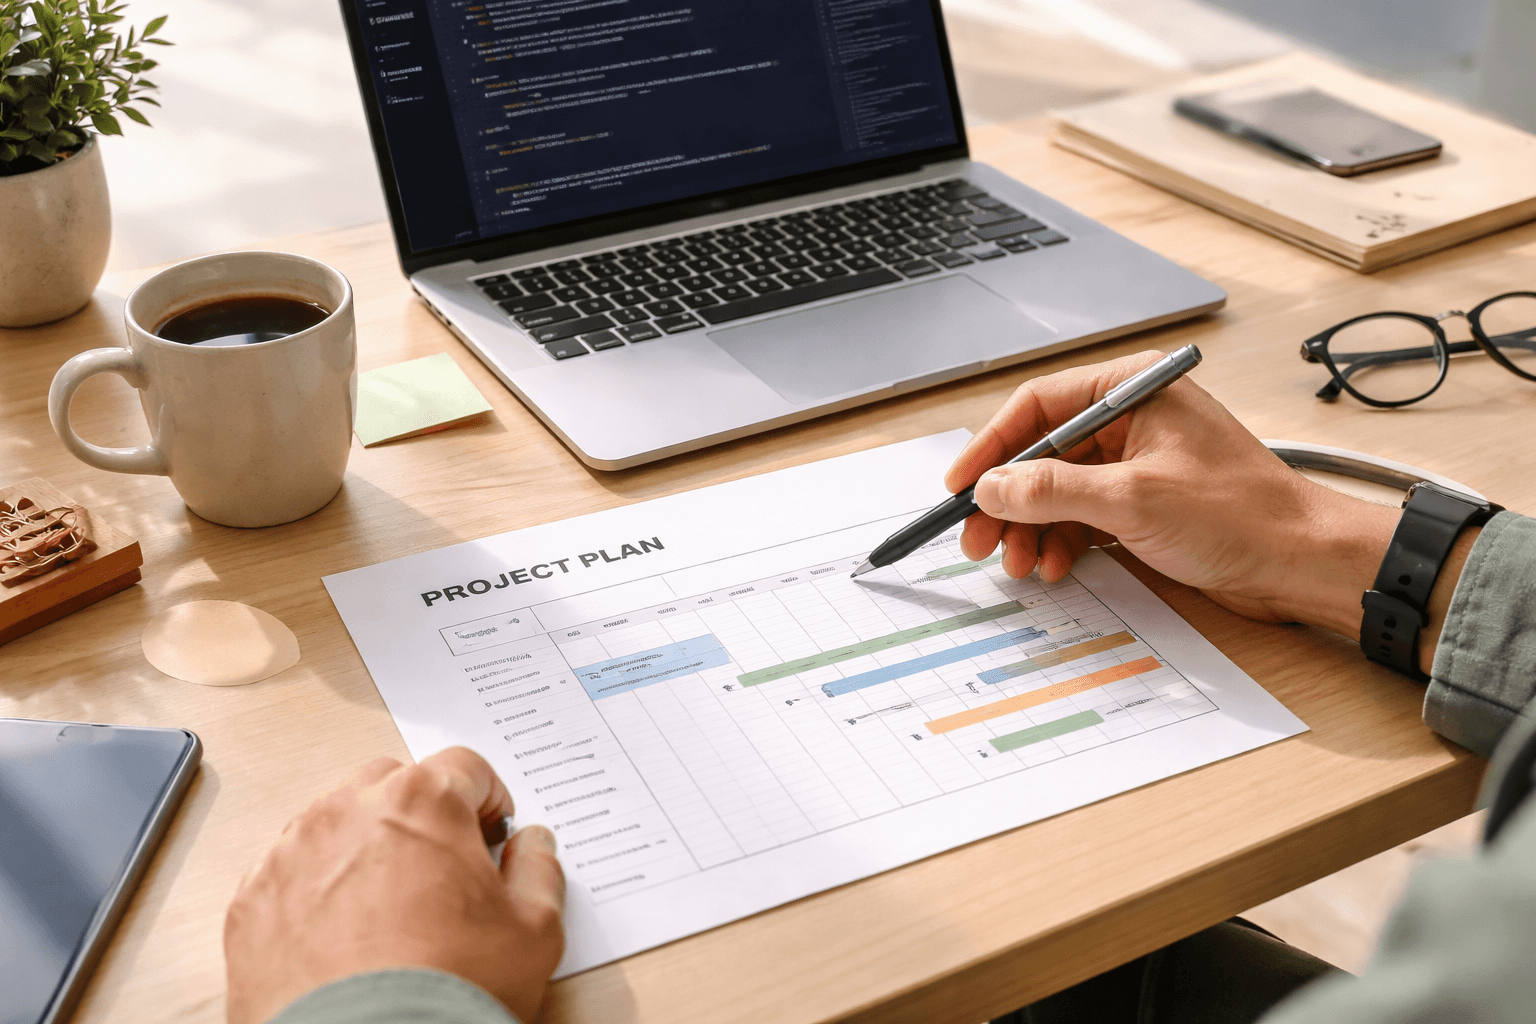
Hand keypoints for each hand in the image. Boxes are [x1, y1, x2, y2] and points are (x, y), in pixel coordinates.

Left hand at [225, 747, 564, 1023]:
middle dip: (421, 813)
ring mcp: (290, 854)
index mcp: (421, 802)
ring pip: (334, 824)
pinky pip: (289, 875)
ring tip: (388, 907)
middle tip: (443, 867)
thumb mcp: (533, 932)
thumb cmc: (446, 994)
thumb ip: (539, 870)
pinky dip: (315, 893)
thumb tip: (532, 847)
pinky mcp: (250, 903)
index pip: (465, 768)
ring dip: (364, 848)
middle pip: (392, 783)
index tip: (490, 833)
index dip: (488, 800)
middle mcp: (347, 811)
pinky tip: (342, 937)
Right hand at [945, 350, 1400, 639]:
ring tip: (1018, 563)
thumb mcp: (1134, 499)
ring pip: (1057, 490)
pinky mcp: (1144, 503)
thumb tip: (993, 488)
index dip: (992, 448)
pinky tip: (1052, 565)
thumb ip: (1053, 491)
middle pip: (1041, 453)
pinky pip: (1081, 516)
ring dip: (1031, 529)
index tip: (960, 486)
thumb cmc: (1246, 516)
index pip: (1039, 406)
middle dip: (1007, 500)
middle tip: (976, 538)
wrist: (1303, 564)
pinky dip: (1060, 542)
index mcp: (1134, 390)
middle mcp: (1133, 419)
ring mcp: (1137, 463)